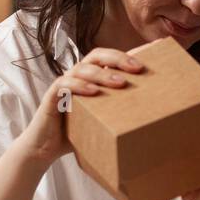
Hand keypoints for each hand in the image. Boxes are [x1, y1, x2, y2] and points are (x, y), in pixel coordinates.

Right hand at [21, 47, 143, 166]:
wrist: (46, 148)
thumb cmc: (78, 132)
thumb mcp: (104, 120)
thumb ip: (121, 113)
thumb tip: (154, 118)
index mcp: (92, 78)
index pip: (110, 58)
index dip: (129, 53)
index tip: (152, 52)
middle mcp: (78, 76)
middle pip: (97, 55)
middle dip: (118, 58)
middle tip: (137, 68)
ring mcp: (64, 84)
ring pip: (82, 68)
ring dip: (102, 73)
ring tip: (120, 82)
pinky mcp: (51, 96)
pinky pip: (64, 85)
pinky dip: (79, 86)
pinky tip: (94, 92)